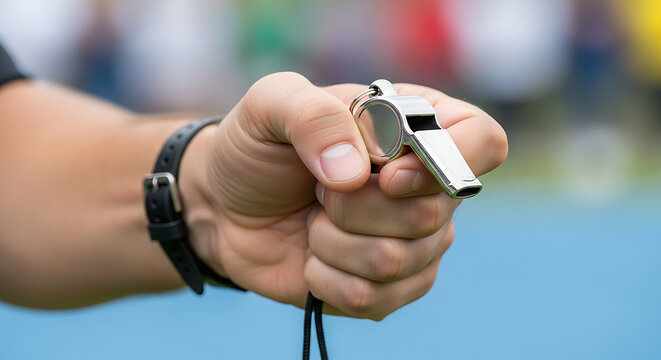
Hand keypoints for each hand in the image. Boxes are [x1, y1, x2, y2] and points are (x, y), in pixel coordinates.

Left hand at [180, 72, 506, 319]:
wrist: (226, 206)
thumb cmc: (256, 147)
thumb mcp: (269, 105)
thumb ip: (312, 115)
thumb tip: (357, 174)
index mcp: (413, 126)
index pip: (482, 141)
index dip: (444, 164)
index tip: (384, 175)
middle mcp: (425, 185)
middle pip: (432, 213)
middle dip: (354, 206)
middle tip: (319, 189)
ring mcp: (412, 241)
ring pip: (400, 261)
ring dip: (334, 243)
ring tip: (314, 221)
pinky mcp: (389, 287)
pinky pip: (377, 300)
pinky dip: (328, 280)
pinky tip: (314, 258)